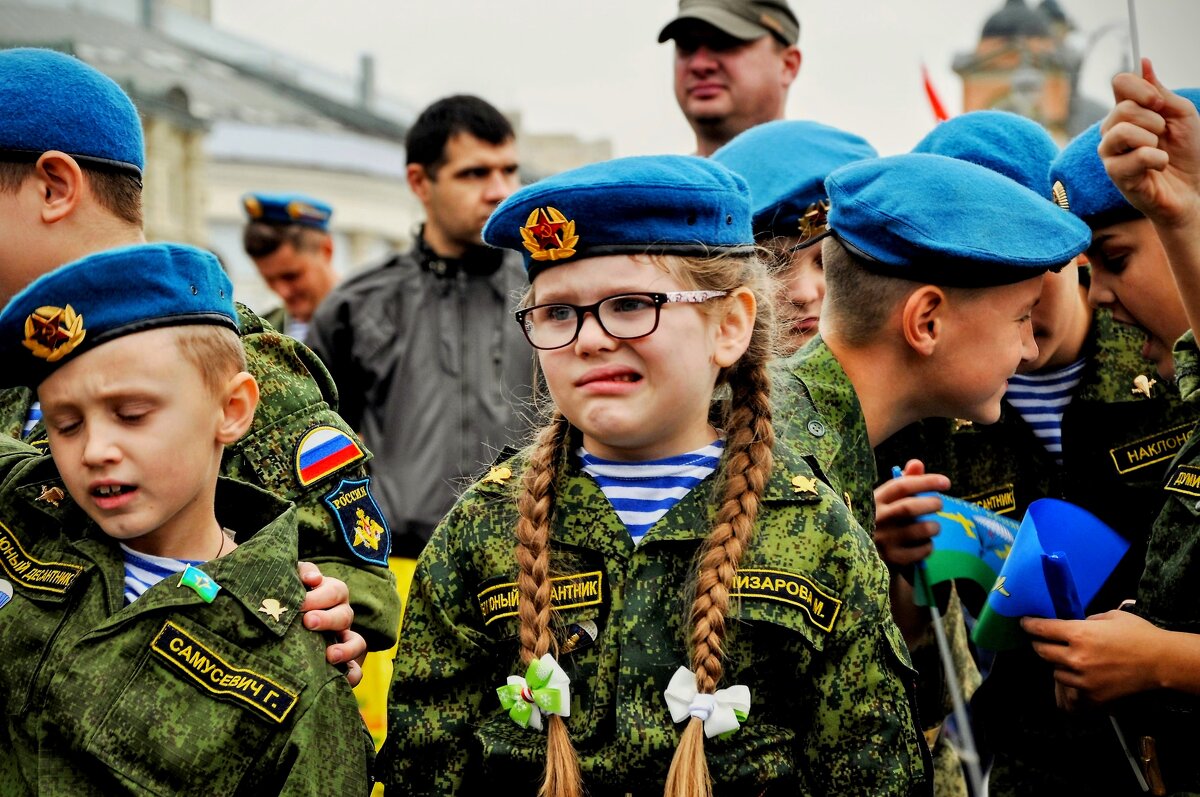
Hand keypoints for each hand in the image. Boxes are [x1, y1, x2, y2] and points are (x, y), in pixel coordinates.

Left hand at [297, 562, 367, 684]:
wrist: (276, 629)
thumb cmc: (286, 598)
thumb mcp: (292, 580)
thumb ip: (301, 572)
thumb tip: (314, 579)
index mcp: (331, 594)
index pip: (335, 590)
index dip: (319, 596)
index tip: (299, 603)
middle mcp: (341, 616)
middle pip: (344, 615)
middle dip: (327, 619)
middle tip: (308, 622)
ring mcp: (344, 641)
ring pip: (357, 642)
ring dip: (346, 649)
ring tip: (330, 655)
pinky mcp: (343, 664)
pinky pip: (356, 670)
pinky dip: (353, 674)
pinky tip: (343, 678)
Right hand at [873, 459, 949, 567]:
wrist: (862, 554)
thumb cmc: (880, 521)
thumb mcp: (886, 500)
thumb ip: (903, 481)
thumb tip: (917, 463)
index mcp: (874, 501)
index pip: (901, 486)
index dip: (926, 481)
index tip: (946, 482)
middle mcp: (876, 519)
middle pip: (910, 507)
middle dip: (932, 503)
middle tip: (939, 504)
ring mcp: (884, 541)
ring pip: (920, 529)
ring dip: (934, 526)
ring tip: (933, 526)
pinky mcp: (893, 559)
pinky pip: (922, 550)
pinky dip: (929, 546)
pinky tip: (925, 543)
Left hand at [1022, 610, 1166, 705]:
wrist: (1161, 662)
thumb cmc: (1137, 634)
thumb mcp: (1108, 616)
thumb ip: (1085, 620)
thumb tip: (1072, 624)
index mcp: (1078, 634)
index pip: (1041, 629)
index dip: (1029, 625)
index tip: (1024, 623)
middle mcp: (1075, 657)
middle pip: (1041, 651)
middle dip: (1038, 644)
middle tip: (1041, 640)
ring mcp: (1083, 679)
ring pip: (1054, 672)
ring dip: (1057, 665)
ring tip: (1066, 659)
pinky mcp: (1092, 696)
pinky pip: (1071, 689)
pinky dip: (1071, 682)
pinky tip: (1078, 676)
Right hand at [1100, 58, 1199, 228]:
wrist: (1195, 189)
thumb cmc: (1188, 154)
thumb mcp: (1180, 115)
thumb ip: (1159, 92)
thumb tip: (1143, 63)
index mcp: (1127, 114)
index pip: (1119, 84)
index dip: (1140, 86)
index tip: (1158, 101)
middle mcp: (1113, 132)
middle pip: (1122, 108)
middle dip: (1152, 118)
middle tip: (1162, 133)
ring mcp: (1111, 155)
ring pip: (1121, 131)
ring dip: (1151, 138)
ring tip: (1160, 150)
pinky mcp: (1117, 177)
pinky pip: (1136, 156)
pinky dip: (1157, 158)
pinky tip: (1160, 165)